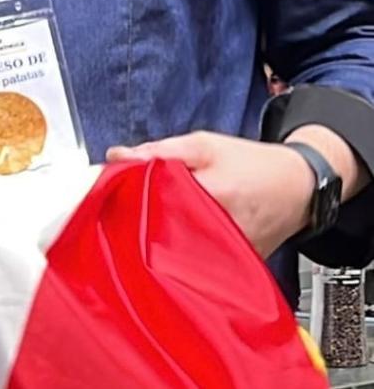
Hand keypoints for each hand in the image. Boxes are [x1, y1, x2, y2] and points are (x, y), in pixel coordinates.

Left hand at [106, 131, 314, 257]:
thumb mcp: (205, 144)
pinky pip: (197, 263)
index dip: (133, 196)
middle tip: (135, 206)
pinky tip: (182, 236)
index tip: (118, 191)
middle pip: (164, 231)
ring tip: (159, 220)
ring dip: (163, 236)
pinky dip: (184, 248)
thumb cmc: (251, 163)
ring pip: (178, 250)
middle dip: (145, 218)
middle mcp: (221, 230)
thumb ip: (159, 150)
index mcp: (214, 193)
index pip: (157, 201)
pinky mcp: (232, 270)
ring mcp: (228, 255)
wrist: (297, 187)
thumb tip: (117, 155)